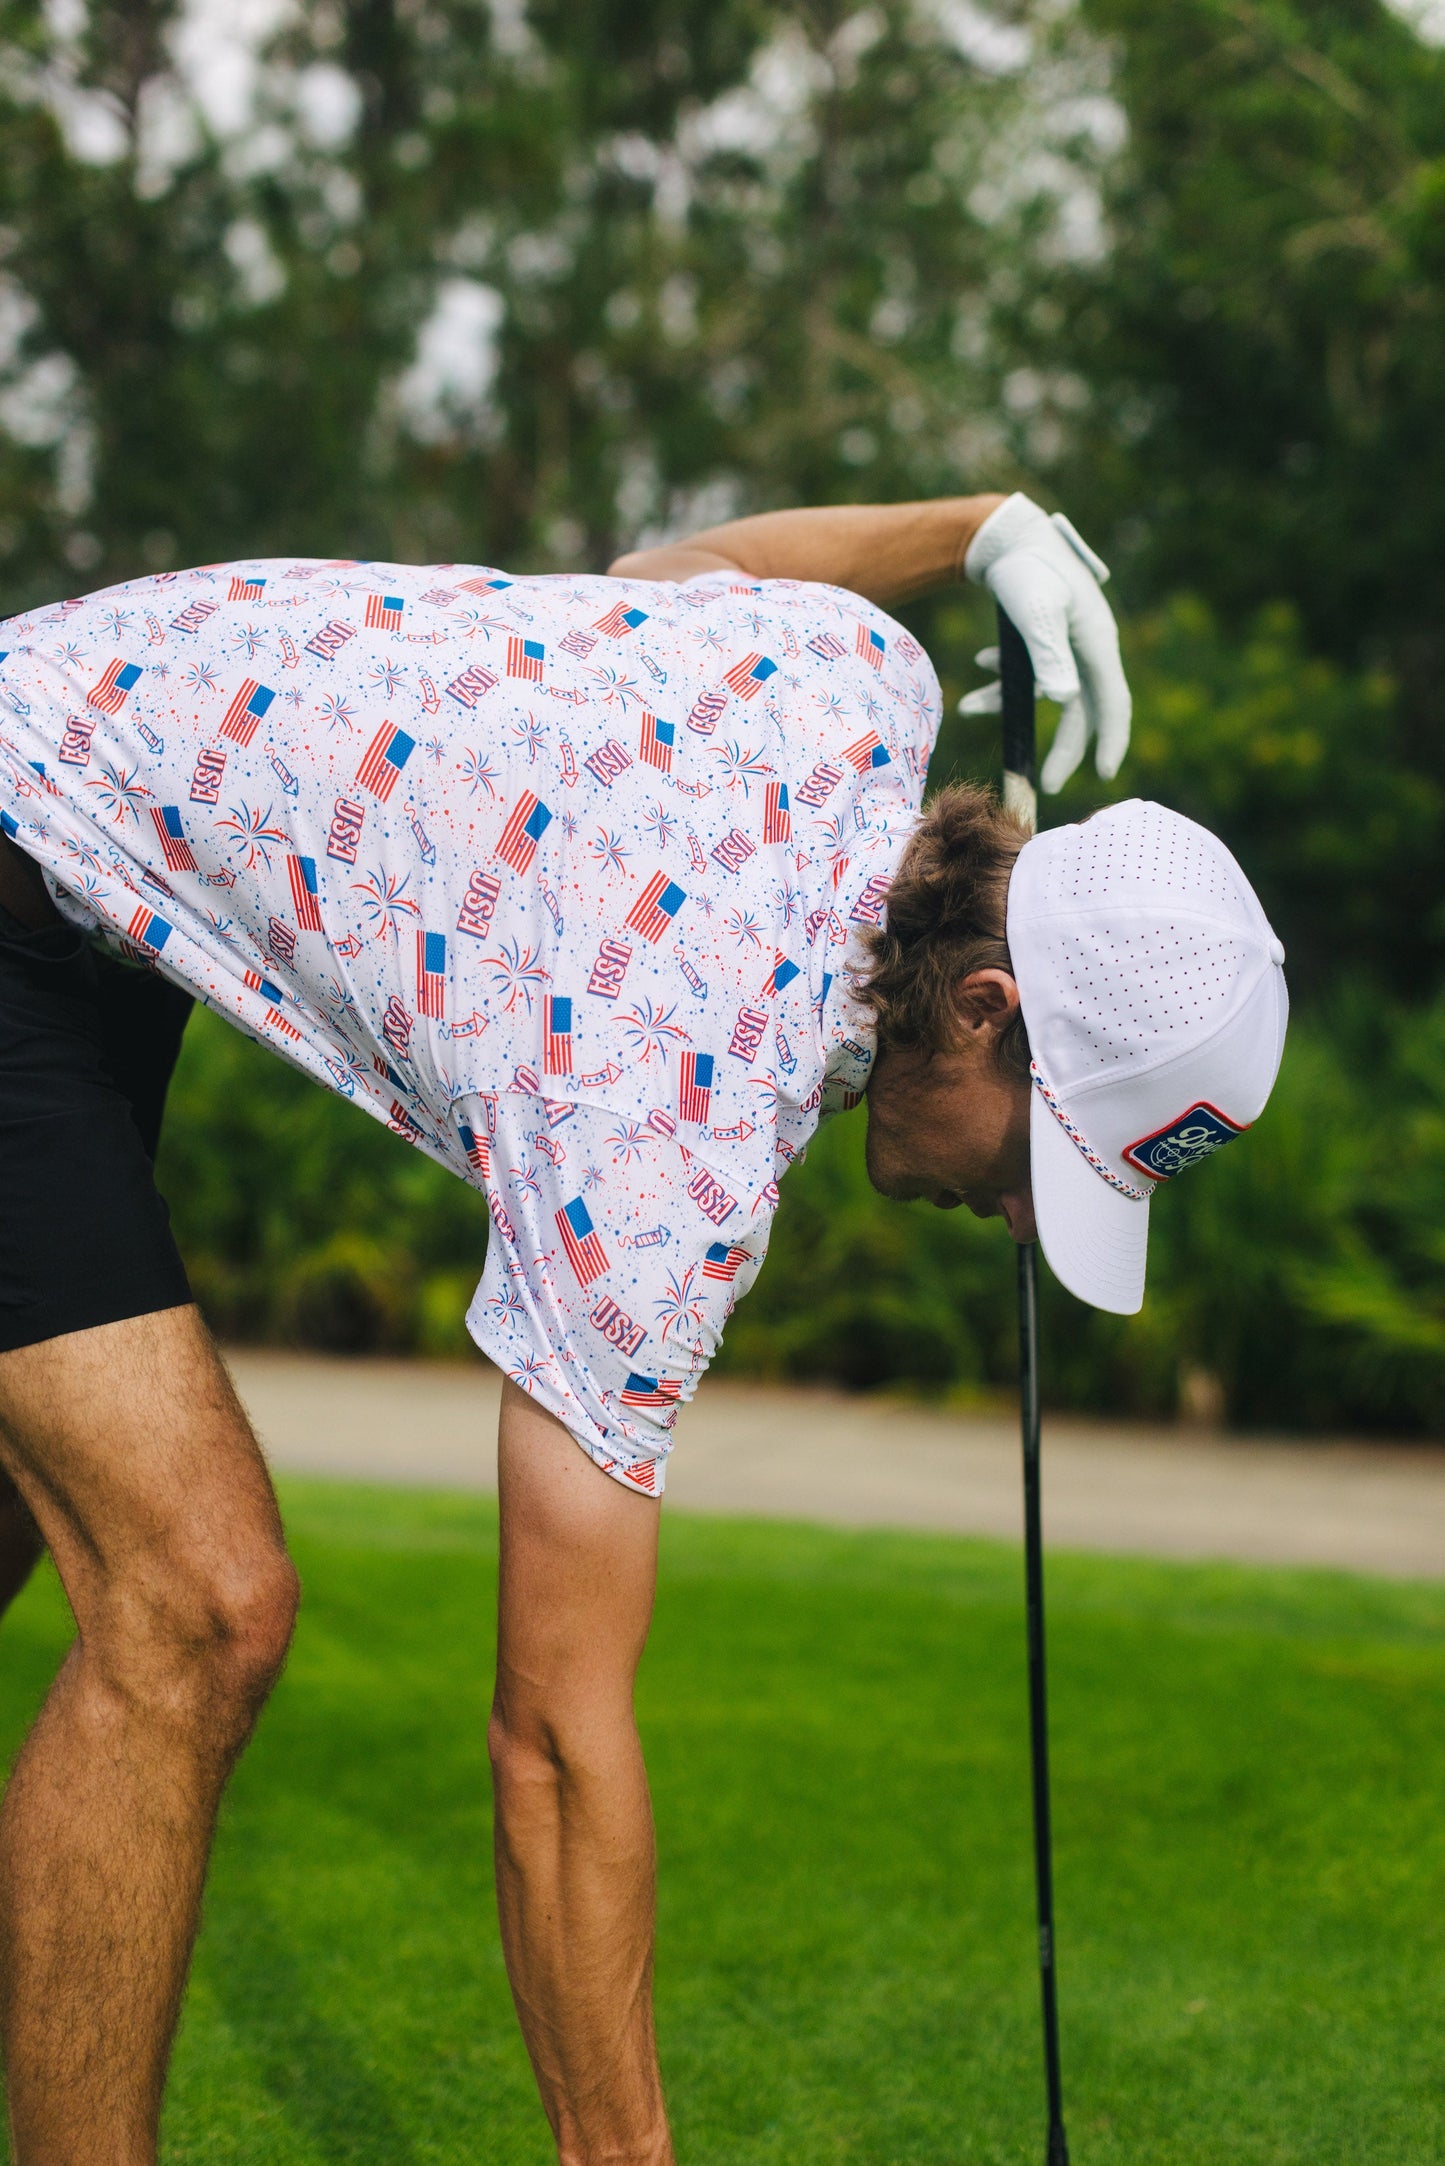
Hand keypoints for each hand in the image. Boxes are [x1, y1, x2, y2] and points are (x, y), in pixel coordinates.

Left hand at [958, 493, 1130, 792]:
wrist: (1003, 532)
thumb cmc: (1023, 571)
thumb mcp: (1034, 614)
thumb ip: (1048, 658)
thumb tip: (1065, 701)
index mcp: (1097, 643)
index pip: (1112, 703)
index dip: (1110, 742)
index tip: (1104, 776)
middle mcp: (1088, 644)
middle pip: (1082, 707)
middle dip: (1061, 744)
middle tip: (1044, 782)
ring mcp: (1067, 638)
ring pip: (1047, 688)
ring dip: (1009, 700)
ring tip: (970, 707)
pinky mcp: (1045, 630)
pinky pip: (1030, 667)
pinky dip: (1003, 674)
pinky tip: (980, 664)